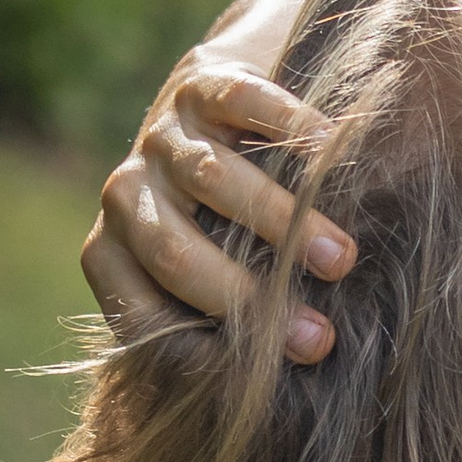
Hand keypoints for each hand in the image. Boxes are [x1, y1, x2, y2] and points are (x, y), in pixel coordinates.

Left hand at [82, 50, 346, 361]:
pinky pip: (244, 104)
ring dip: (282, 224)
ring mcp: (162, 135)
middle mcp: (128, 192)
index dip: (200, 352)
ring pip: (211, 180)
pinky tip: (337, 156)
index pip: (138, 313)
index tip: (265, 379)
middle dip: (246, 300)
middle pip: (172, 251)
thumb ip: (230, 316)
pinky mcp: (204, 82)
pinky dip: (292, 129)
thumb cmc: (235, 220)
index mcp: (118, 252)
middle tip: (318, 338)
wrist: (230, 110)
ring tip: (343, 260)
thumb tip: (294, 377)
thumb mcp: (219, 274)